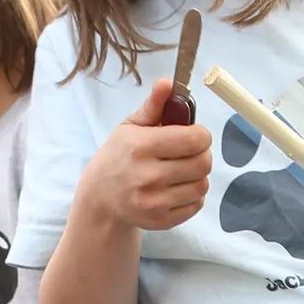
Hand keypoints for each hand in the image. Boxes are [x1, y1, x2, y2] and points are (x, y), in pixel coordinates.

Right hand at [79, 78, 212, 230]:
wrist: (100, 198)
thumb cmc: (118, 156)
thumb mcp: (130, 127)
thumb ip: (154, 105)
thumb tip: (168, 83)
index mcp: (141, 146)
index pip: (195, 139)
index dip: (200, 134)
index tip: (192, 135)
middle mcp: (148, 175)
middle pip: (203, 163)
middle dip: (201, 154)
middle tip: (187, 153)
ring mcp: (154, 201)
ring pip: (202, 185)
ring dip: (197, 176)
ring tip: (180, 171)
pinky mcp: (161, 220)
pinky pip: (196, 205)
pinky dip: (191, 195)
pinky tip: (176, 188)